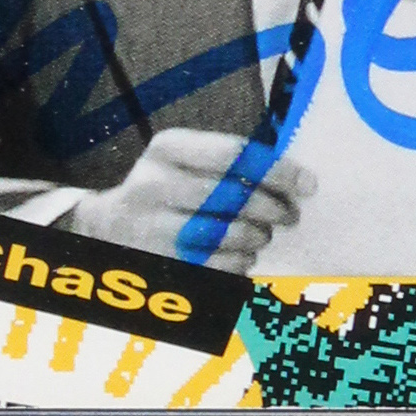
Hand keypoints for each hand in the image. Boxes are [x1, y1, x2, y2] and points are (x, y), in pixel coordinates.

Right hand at [60, 128, 314, 274]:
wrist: (108, 229)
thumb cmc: (165, 186)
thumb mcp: (184, 158)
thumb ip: (232, 161)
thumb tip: (298, 180)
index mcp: (166, 149)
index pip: (234, 154)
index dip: (278, 170)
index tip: (308, 183)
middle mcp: (154, 185)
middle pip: (235, 197)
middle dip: (275, 208)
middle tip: (290, 214)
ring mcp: (153, 229)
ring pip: (229, 235)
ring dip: (258, 237)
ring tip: (263, 234)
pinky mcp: (160, 264)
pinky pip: (218, 267)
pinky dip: (241, 262)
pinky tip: (242, 255)